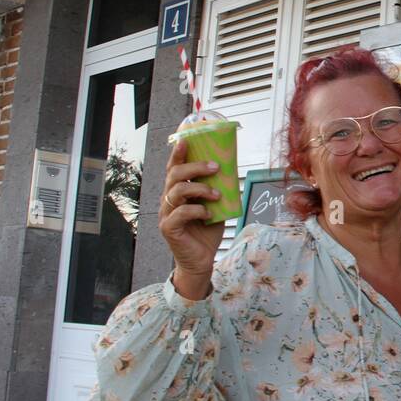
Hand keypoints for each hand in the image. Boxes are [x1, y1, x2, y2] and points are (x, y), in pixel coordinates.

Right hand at [159, 138, 225, 296]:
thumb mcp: (216, 206)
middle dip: (195, 167)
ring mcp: (166, 214)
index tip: (187, 140)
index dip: (178, 153)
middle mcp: (169, 200)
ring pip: (177, 191)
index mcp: (178, 191)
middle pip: (175, 175)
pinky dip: (198, 210)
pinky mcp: (169, 228)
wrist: (202, 260)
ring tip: (217, 194)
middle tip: (215, 166)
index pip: (175, 168)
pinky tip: (209, 214)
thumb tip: (233, 170)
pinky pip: (181, 213)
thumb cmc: (207, 231)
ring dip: (200, 189)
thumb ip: (219, 189)